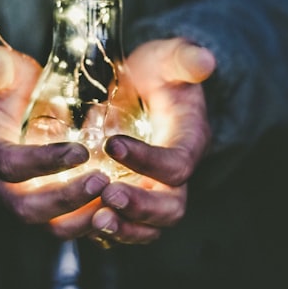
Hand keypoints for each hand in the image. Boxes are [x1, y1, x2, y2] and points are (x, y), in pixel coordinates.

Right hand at [0, 46, 109, 237]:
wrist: (11, 110)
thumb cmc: (10, 88)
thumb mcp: (2, 72)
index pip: (10, 165)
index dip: (43, 162)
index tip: (81, 151)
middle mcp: (2, 185)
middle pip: (28, 208)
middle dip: (66, 199)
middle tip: (103, 181)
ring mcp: (26, 199)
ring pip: (51, 225)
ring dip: (84, 218)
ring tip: (117, 199)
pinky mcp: (49, 206)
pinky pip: (70, 225)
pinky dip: (95, 222)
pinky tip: (122, 207)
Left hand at [89, 38, 215, 245]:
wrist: (145, 87)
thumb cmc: (157, 72)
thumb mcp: (169, 58)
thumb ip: (185, 58)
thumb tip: (205, 60)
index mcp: (189, 141)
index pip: (177, 164)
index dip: (148, 160)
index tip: (112, 144)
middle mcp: (175, 174)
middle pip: (170, 207)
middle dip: (140, 207)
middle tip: (108, 195)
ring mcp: (153, 189)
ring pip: (149, 226)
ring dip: (124, 228)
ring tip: (96, 220)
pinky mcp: (132, 195)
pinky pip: (125, 225)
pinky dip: (107, 230)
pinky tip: (82, 221)